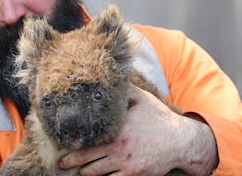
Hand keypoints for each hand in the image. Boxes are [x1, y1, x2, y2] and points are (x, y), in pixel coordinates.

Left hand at [58, 84, 217, 175]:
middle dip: (71, 162)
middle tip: (61, 163)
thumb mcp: (142, 99)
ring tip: (78, 171)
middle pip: (86, 160)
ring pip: (96, 173)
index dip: (73, 144)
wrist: (180, 141)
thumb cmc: (159, 118)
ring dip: (85, 173)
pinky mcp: (133, 175)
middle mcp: (117, 148)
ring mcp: (125, 164)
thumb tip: (111, 75)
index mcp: (116, 129)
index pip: (88, 139)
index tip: (63, 144)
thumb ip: (124, 90)